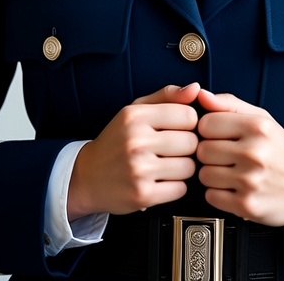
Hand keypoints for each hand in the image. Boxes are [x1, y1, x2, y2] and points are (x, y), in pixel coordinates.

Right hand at [67, 83, 200, 219]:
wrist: (88, 176)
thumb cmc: (118, 140)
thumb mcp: (136, 110)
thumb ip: (167, 96)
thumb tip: (196, 88)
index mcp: (136, 116)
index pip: (188, 115)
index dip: (189, 123)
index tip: (179, 128)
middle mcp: (136, 141)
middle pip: (191, 142)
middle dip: (186, 146)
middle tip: (172, 149)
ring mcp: (139, 170)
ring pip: (189, 167)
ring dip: (182, 168)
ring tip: (166, 164)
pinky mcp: (142, 195)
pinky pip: (180, 189)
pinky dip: (175, 187)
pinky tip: (161, 180)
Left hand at [195, 89, 283, 228]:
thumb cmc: (279, 151)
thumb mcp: (261, 119)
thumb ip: (229, 104)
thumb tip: (201, 95)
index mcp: (257, 127)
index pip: (206, 124)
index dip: (209, 129)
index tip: (218, 134)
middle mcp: (255, 153)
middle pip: (202, 150)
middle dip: (210, 152)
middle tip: (226, 155)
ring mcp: (250, 181)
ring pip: (204, 174)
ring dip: (212, 174)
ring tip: (230, 171)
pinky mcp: (246, 205)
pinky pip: (211, 196)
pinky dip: (218, 193)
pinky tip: (233, 187)